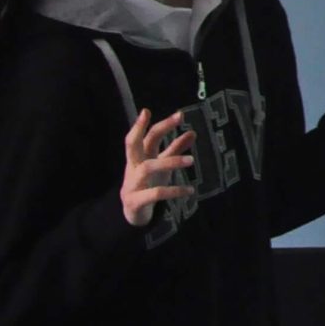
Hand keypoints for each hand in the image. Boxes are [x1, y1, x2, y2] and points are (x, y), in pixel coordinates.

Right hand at [121, 110, 193, 227]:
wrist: (132, 215)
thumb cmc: (148, 184)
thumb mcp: (162, 166)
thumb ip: (174, 149)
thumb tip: (192, 132)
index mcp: (138, 158)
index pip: (139, 138)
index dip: (140, 125)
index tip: (146, 110)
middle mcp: (133, 168)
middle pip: (136, 145)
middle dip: (156, 130)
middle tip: (178, 118)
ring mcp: (132, 184)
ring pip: (148, 167)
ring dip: (171, 161)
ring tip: (192, 160)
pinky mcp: (136, 201)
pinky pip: (155, 194)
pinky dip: (174, 191)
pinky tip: (189, 190)